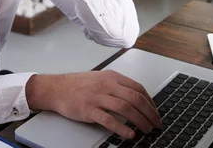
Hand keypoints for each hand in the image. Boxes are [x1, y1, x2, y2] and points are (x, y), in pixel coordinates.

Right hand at [26, 71, 161, 139]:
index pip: (138, 88)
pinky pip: (109, 119)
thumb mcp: (100, 79)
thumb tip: (135, 98)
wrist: (56, 88)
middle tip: (156, 123)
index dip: (150, 102)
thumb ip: (116, 86)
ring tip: (146, 130)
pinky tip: (130, 134)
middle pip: (135, 98)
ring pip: (126, 108)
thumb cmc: (77, 84)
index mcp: (112, 77)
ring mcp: (98, 97)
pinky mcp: (89, 109)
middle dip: (149, 113)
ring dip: (140, 120)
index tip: (155, 112)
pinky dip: (122, 128)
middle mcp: (107, 85)